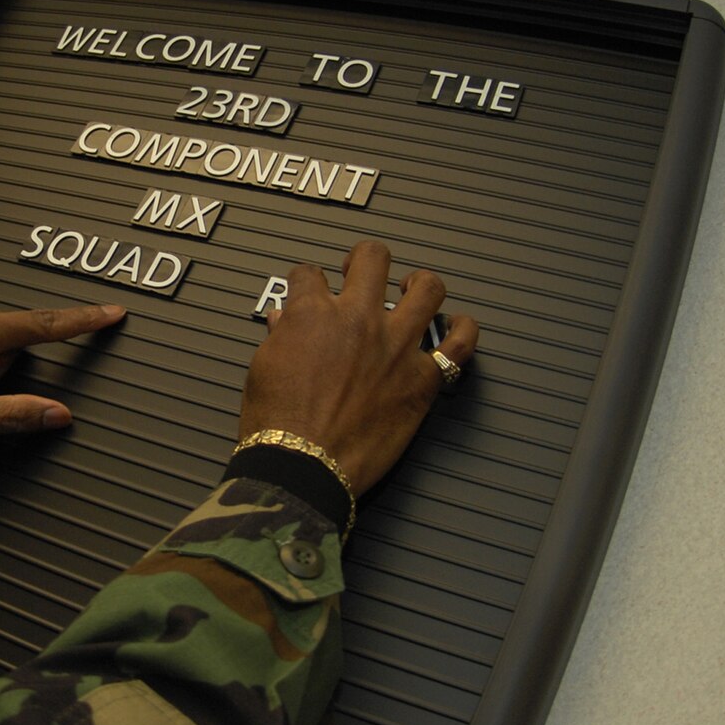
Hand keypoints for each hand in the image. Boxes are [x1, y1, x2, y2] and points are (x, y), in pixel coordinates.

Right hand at [240, 240, 479, 495]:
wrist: (303, 465)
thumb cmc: (277, 424)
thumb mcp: (262, 370)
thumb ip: (279, 336)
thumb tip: (284, 320)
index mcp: (313, 314)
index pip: (309, 275)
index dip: (306, 280)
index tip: (307, 289)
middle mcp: (358, 319)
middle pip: (372, 259)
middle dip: (362, 260)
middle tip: (358, 272)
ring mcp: (396, 345)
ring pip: (426, 288)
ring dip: (418, 282)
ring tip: (412, 287)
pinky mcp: (422, 379)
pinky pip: (459, 345)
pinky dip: (463, 330)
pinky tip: (458, 324)